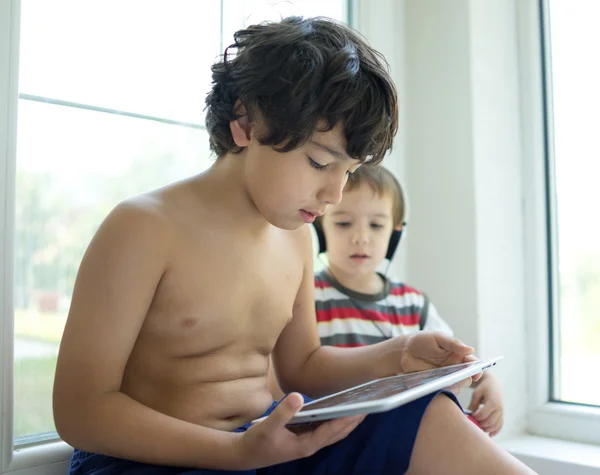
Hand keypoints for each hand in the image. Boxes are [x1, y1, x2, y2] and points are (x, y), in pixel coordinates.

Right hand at [235, 393, 364, 469]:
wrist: (244, 455)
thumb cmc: (256, 442)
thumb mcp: (267, 427)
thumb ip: (283, 412)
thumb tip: (297, 396)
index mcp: (305, 445)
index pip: (331, 431)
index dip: (346, 419)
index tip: (360, 408)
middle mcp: (310, 445)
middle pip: (338, 433)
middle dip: (353, 420)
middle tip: (370, 405)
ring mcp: (307, 443)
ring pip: (333, 432)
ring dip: (347, 421)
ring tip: (360, 406)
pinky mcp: (303, 439)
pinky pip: (325, 429)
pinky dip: (335, 420)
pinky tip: (339, 409)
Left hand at [396, 332, 480, 386]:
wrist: (404, 351)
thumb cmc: (423, 341)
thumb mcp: (438, 338)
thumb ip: (453, 343)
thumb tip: (470, 349)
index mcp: (458, 355)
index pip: (472, 363)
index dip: (476, 368)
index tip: (476, 372)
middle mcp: (455, 368)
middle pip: (467, 378)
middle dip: (466, 379)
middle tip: (460, 378)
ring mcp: (446, 378)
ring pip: (457, 387)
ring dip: (454, 386)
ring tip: (448, 383)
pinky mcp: (435, 386)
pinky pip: (443, 392)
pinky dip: (442, 392)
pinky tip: (438, 388)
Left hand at [468, 373, 503, 436]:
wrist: (494, 384)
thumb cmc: (483, 388)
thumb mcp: (476, 393)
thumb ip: (473, 404)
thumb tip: (469, 415)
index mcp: (492, 402)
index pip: (483, 414)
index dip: (475, 418)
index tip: (469, 417)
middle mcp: (499, 408)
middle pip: (490, 422)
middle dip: (480, 424)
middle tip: (472, 423)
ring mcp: (501, 413)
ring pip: (495, 425)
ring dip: (487, 429)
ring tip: (478, 428)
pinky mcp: (502, 415)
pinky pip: (500, 425)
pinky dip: (495, 431)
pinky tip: (489, 435)